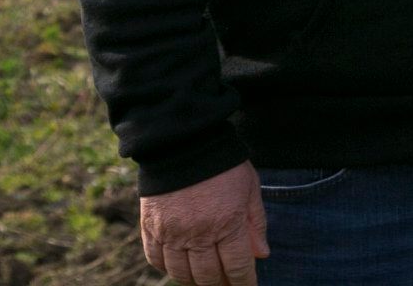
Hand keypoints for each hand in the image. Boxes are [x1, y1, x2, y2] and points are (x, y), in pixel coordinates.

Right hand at [140, 161, 268, 285]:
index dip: (244, 282)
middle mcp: (198, 234)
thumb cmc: (222, 163)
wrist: (184, 141)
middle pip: (208, 276)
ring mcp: (171, 233)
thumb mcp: (249, 188)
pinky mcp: (150, 227)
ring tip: (205, 277)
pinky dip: (167, 267)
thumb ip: (255, 223)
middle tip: (227, 283)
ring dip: (195, 280)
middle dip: (221, 283)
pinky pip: (156, 259)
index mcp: (227, 223)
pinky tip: (178, 265)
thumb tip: (261, 254)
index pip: (237, 266)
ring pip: (181, 273)